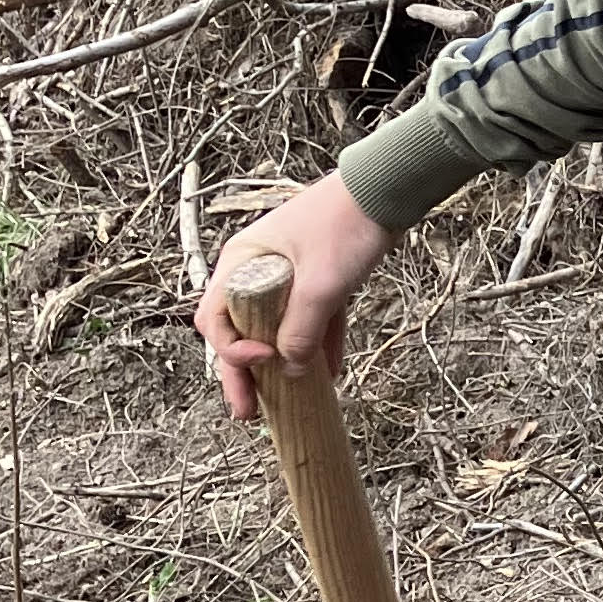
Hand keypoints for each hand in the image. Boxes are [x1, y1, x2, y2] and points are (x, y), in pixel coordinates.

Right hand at [194, 172, 395, 419]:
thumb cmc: (345, 226)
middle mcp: (256, 269)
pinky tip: (326, 377)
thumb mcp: (321, 285)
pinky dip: (315, 346)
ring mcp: (288, 275)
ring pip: (274, 329)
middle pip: (238, 330)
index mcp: (241, 262)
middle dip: (242, 373)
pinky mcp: (319, 279)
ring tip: (280, 405)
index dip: (232, 350)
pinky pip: (309, 320)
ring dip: (278, 366)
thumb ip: (300, 330)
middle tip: (247, 411)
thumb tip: (287, 370)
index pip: (216, 319)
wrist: (386, 190)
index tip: (264, 360)